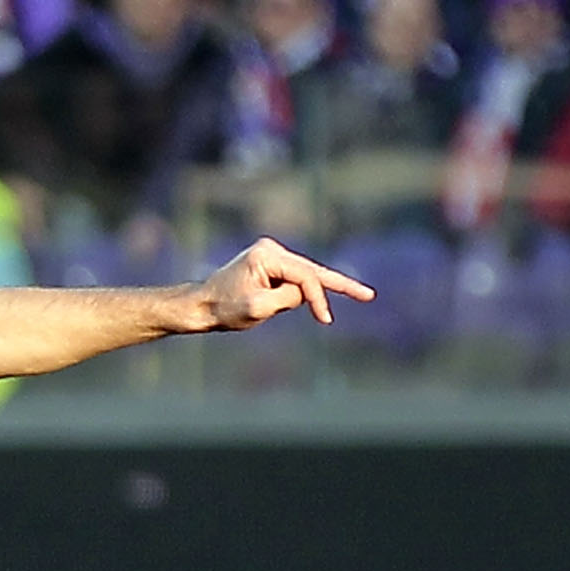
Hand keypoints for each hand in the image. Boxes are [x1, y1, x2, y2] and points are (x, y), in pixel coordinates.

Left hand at [197, 236, 373, 329]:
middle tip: (369, 295)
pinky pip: (296, 280)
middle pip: (313, 271)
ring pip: (306, 277)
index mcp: (267, 255)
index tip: (325, 320)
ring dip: (315, 294)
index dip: (319, 298)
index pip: (305, 276)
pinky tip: (307, 304)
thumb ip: (286, 299)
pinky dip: (304, 293)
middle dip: (340, 285)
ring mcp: (271, 256)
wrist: (200, 306)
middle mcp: (271, 250)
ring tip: (331, 303)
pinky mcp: (270, 266)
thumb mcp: (256, 308)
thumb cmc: (223, 308)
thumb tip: (307, 293)